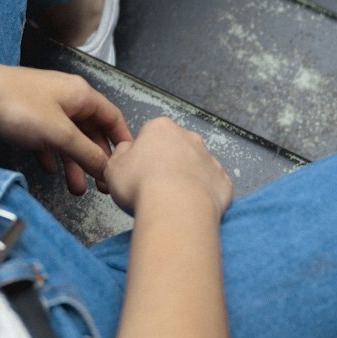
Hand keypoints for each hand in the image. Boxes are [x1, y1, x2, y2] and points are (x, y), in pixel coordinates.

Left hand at [0, 64, 132, 195]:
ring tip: (76, 190)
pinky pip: (46, 138)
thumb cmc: (18, 106)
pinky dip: (52, 154)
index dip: (122, 141)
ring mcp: (44, 106)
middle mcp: (66, 97)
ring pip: (67, 137)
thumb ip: (86, 152)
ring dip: (73, 162)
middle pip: (90, 130)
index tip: (127, 164)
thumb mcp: (59, 134)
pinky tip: (50, 170)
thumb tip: (108, 167)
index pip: (112, 116)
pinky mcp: (25, 115)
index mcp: (81, 94)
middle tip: (101, 186)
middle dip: (96, 159)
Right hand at [103, 117, 232, 218]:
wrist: (176, 210)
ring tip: (173, 200)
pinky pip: (212, 185)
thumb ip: (120, 153)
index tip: (138, 172)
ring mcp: (209, 158)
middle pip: (175, 147)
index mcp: (160, 128)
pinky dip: (204, 195)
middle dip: (167, 163)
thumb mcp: (113, 167)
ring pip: (195, 166)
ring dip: (186, 178)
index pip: (149, 135)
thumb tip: (127, 150)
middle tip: (154, 186)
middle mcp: (188, 137)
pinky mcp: (223, 180)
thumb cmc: (141, 185)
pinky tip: (191, 207)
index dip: (142, 155)